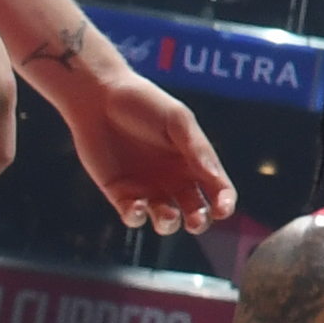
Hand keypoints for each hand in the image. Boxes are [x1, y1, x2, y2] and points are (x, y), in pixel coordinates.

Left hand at [47, 44, 237, 234]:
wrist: (99, 99)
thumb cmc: (144, 104)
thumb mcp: (177, 121)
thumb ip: (196, 148)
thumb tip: (215, 176)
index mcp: (194, 161)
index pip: (217, 188)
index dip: (224, 202)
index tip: (223, 209)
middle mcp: (174, 179)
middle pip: (194, 210)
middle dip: (199, 221)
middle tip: (196, 222)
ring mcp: (148, 188)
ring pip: (165, 219)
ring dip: (168, 223)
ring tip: (167, 215)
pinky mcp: (120, 193)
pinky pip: (133, 215)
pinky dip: (137, 217)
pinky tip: (137, 206)